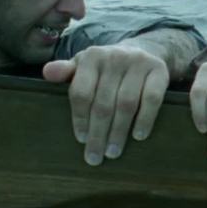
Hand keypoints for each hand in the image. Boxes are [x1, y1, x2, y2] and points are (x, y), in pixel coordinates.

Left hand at [42, 44, 169, 165]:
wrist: (143, 50)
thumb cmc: (106, 68)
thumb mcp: (84, 66)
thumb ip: (66, 72)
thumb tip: (47, 73)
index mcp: (92, 56)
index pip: (82, 93)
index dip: (80, 119)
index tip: (81, 140)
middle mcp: (115, 56)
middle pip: (104, 103)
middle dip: (98, 133)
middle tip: (95, 156)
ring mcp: (139, 62)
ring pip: (127, 103)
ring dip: (119, 131)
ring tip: (113, 151)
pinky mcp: (160, 70)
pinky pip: (152, 99)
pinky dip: (145, 119)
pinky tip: (138, 135)